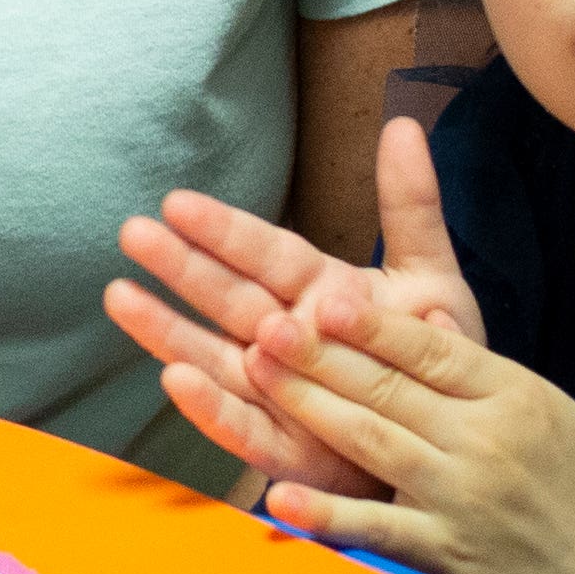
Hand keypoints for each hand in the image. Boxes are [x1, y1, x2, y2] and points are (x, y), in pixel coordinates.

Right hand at [102, 117, 493, 488]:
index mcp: (320, 291)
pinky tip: (174, 379)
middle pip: (228, 296)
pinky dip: (209, 407)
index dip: (226, 230)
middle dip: (180, 265)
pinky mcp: (284, 449)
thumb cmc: (435, 359)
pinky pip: (242, 428)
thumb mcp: (432, 277)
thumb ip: (411, 208)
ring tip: (120, 296)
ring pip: (213, 355)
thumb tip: (403, 124)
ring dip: (167, 328)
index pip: (267, 254)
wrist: (454, 444)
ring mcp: (279, 392)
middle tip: (133, 232)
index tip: (179, 201)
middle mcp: (288, 338)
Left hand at [227, 282, 574, 573]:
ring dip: (309, 404)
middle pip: (388, 388)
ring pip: (371, 441)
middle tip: (267, 323)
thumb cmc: (568, 480)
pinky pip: (375, 529)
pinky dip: (327, 514)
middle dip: (320, 353)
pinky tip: (280, 496)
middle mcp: (483, 443)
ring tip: (256, 369)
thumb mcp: (543, 404)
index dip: (375, 325)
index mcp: (511, 396)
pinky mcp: (443, 553)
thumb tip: (426, 320)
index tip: (327, 298)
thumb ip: (480, 368)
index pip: (432, 351)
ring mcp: (459, 499)